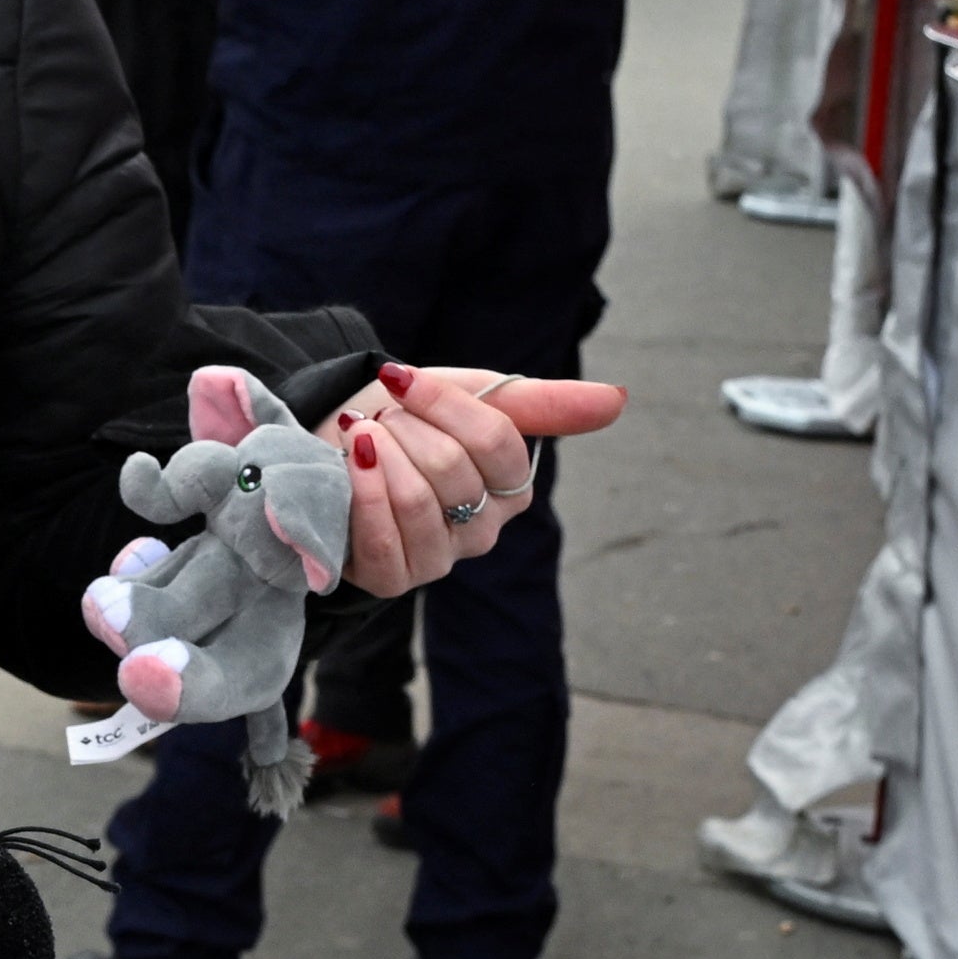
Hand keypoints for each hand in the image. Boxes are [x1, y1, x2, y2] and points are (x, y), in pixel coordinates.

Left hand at [335, 364, 631, 593]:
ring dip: (379, 454)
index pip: (498, 443)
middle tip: (379, 417)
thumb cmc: (410, 418)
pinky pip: (385, 542)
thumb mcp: (474, 394)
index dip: (445, 404)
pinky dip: (363, 493)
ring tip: (361, 436)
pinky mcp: (393, 580)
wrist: (337, 441)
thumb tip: (620, 398)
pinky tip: (352, 464)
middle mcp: (483, 531)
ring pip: (418, 501)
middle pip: (452, 469)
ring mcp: (440, 560)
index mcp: (511, 488)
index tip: (402, 378)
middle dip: (404, 428)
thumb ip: (546, 402)